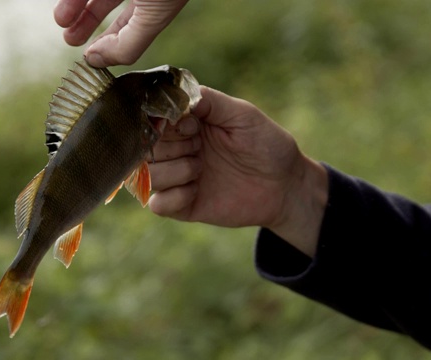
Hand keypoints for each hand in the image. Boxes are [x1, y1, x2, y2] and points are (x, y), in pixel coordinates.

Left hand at [54, 0, 188, 66]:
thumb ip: (128, 44)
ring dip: (75, 3)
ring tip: (61, 19)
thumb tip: (96, 60)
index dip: (110, 41)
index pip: (130, 25)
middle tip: (68, 38)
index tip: (90, 54)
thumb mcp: (154, 14)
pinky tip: (67, 4)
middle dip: (87, 21)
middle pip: (108, 2)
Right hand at [148, 86, 327, 255]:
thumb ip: (211, 101)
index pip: (152, 119)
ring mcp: (178, 178)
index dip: (164, 122)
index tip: (192, 126)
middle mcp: (177, 149)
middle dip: (170, 147)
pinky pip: (157, 204)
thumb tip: (179, 95)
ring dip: (172, 171)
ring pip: (146, 175)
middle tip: (199, 146)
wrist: (285, 185)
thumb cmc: (267, 144)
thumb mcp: (243, 115)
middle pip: (144, 147)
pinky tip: (197, 190)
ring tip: (200, 169)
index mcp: (186, 124)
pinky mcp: (183, 205)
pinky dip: (173, 197)